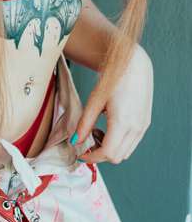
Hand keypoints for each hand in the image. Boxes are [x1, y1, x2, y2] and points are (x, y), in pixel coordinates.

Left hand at [73, 44, 152, 163]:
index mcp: (122, 122)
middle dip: (100, 154)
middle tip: (88, 140)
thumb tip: (75, 141)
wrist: (134, 64)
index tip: (81, 154)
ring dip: (110, 149)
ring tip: (98, 131)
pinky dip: (119, 143)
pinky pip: (132, 143)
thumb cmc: (113, 78)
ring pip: (126, 152)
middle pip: (117, 157)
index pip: (108, 153)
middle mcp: (136, 128)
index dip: (92, 157)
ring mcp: (143, 126)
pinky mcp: (146, 122)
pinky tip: (109, 128)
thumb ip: (84, 123)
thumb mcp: (94, 100)